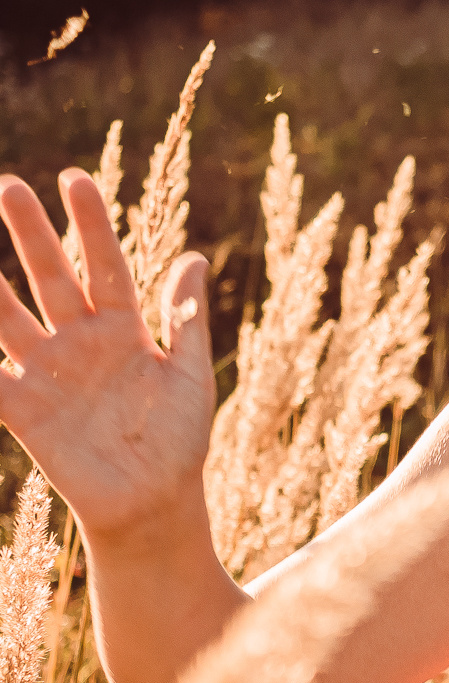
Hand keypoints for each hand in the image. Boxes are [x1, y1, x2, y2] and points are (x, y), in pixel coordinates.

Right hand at [0, 171, 215, 542]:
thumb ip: (187, 318)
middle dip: (30, 233)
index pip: (103, 265)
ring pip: (8, 315)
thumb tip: (195, 258)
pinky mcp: (23, 408)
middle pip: (50, 277)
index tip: (75, 180)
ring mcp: (47, 372)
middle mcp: (80, 342)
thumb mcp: (191, 375)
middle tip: (8, 185)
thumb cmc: (180, 440)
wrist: (156, 503)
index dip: (90, 225)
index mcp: (124, 330)